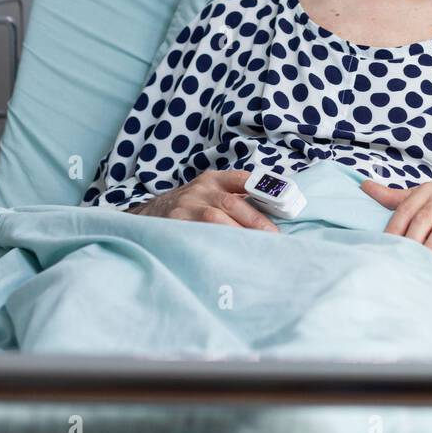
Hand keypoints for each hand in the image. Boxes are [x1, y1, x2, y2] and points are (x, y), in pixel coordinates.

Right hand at [128, 169, 279, 232]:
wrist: (150, 214)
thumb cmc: (191, 205)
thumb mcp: (209, 193)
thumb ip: (234, 198)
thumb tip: (272, 212)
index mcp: (213, 179)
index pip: (242, 178)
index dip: (262, 188)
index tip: (281, 199)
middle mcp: (200, 190)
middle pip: (232, 203)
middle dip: (255, 220)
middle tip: (273, 236)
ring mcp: (186, 207)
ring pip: (215, 219)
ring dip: (237, 234)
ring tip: (255, 247)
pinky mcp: (175, 225)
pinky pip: (198, 235)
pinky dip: (215, 244)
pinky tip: (229, 253)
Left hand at [361, 177, 431, 260]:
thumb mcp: (423, 194)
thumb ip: (394, 196)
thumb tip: (364, 186)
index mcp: (426, 191)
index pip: (405, 209)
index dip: (393, 228)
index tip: (382, 247)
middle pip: (422, 220)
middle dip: (409, 241)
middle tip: (397, 261)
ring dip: (430, 249)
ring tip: (418, 266)